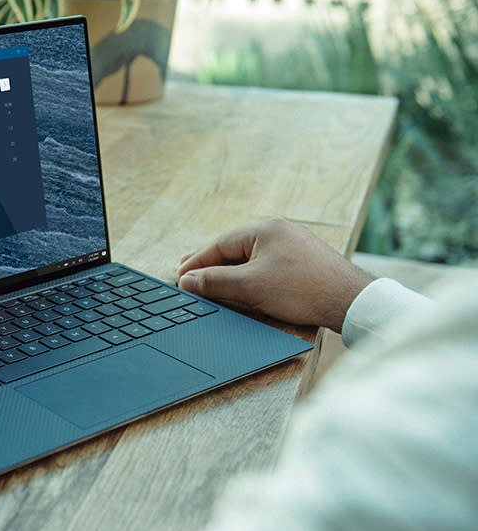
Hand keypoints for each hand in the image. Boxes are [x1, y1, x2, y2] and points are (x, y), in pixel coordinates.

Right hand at [176, 219, 373, 332]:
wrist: (350, 301)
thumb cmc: (304, 290)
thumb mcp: (251, 286)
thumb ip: (215, 282)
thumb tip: (187, 281)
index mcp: (266, 229)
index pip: (220, 244)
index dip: (196, 262)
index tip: (179, 277)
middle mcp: (280, 231)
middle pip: (234, 247)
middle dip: (209, 262)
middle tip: (185, 272)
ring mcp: (294, 245)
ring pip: (250, 256)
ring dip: (228, 269)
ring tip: (210, 280)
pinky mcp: (304, 262)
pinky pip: (266, 264)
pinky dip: (248, 274)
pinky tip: (242, 284)